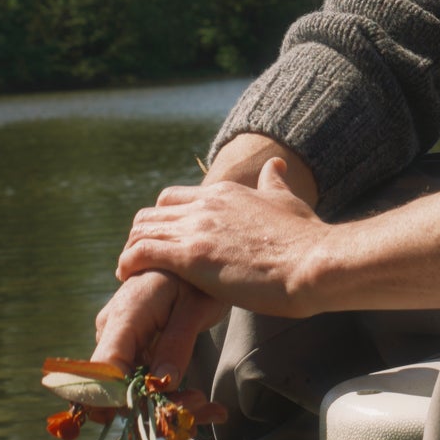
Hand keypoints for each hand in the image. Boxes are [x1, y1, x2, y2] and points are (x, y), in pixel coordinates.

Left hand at [90, 133, 319, 378]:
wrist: (314, 261)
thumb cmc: (306, 239)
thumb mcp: (288, 201)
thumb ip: (275, 184)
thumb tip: (275, 164)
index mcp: (226, 192)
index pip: (176, 197)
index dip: (166, 219)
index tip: (165, 240)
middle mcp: (205, 205)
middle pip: (154, 212)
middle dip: (144, 234)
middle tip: (143, 259)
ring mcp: (196, 229)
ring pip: (142, 230)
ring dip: (131, 249)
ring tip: (129, 270)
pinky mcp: (190, 256)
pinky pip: (141, 252)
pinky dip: (128, 262)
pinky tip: (125, 275)